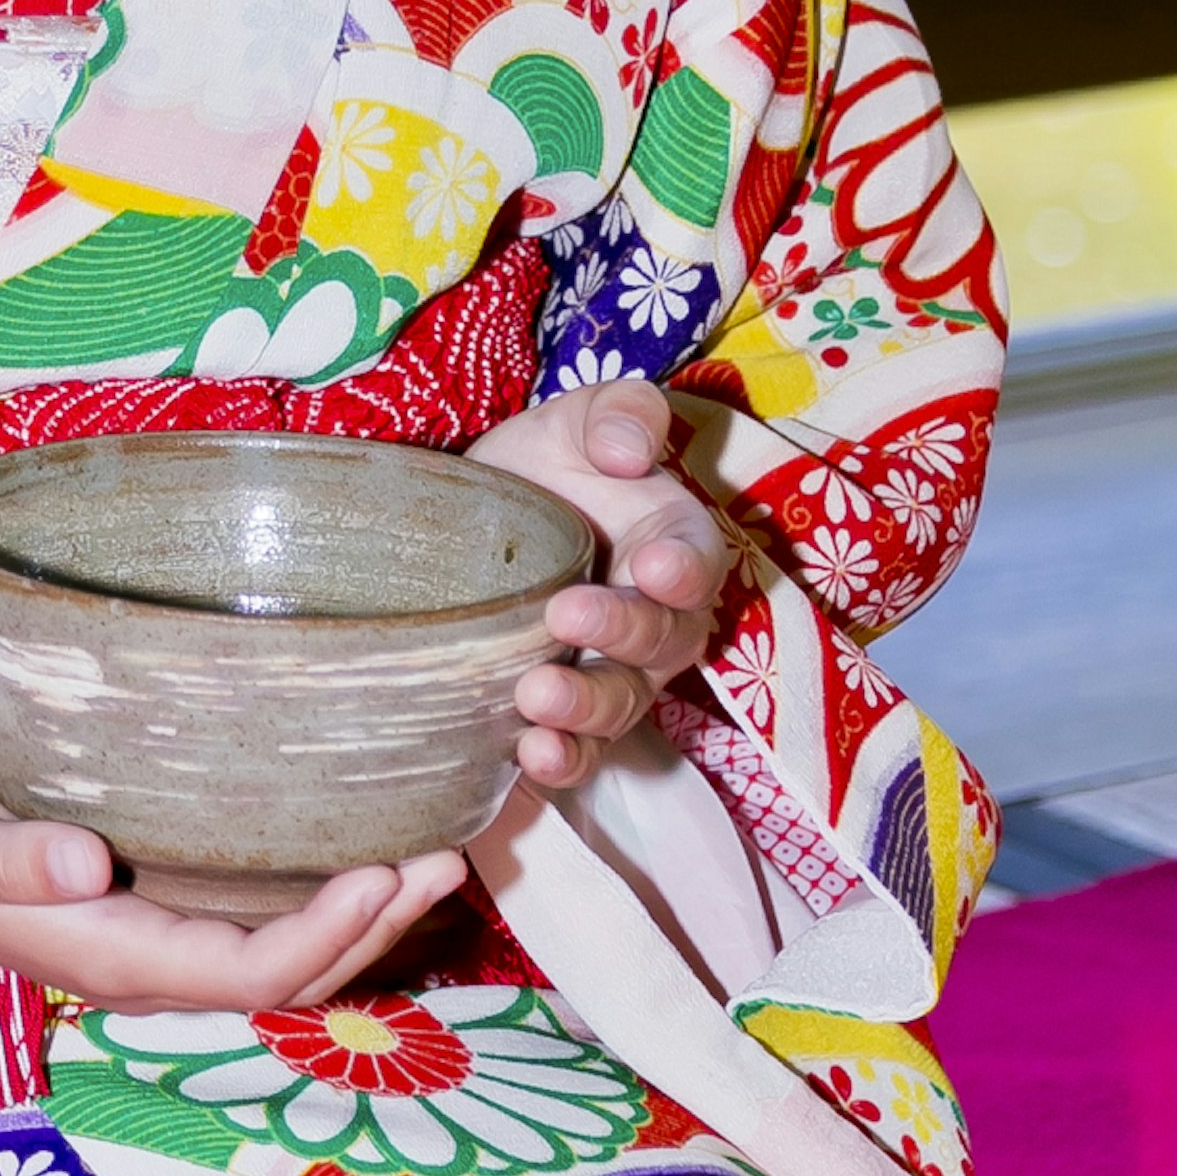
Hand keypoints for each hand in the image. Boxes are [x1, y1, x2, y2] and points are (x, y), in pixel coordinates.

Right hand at [0, 747, 463, 1024]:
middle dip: (376, 929)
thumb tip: (83, 869)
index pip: (248, 974)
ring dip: (368, 917)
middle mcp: (155, 967)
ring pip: (289, 954)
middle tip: (451, 856)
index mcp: (115, 961)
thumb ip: (10, 859)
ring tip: (440, 853)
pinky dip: (330, 893)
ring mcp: (165, 943)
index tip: (384, 871)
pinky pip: (268, 920)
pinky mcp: (166, 908)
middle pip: (292, 976)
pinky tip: (370, 842)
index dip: (325, 935)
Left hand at [462, 375, 730, 790]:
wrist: (478, 519)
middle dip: (620, 634)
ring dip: (585, 710)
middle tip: (564, 614)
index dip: (685, 571)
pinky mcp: (567, 715)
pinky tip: (529, 757)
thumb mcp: (575, 420)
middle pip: (661, 644)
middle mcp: (657, 620)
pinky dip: (562, 761)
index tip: (653, 565)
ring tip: (536, 696)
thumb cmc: (545, 467)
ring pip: (621, 706)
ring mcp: (614, 674)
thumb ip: (617, 415)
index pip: (698, 562)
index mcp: (674, 545)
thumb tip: (628, 452)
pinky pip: (581, 752)